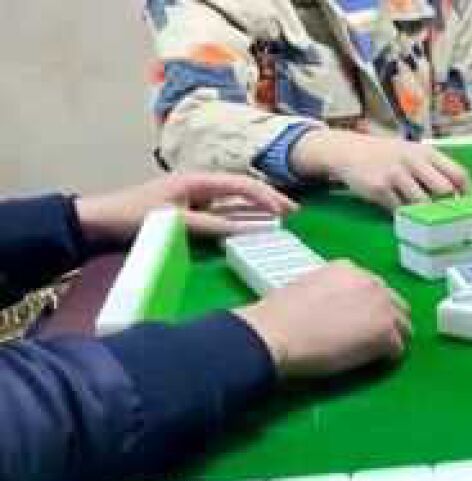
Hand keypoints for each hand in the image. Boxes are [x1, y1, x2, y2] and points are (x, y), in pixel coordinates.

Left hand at [74, 173, 295, 244]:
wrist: (98, 222)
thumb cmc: (132, 216)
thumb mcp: (175, 221)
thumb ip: (212, 226)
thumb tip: (247, 230)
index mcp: (197, 180)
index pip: (242, 184)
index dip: (266, 197)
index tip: (286, 212)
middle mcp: (199, 186)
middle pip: (242, 189)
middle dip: (269, 200)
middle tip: (294, 213)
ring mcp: (195, 199)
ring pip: (234, 202)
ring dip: (257, 211)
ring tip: (282, 221)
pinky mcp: (189, 213)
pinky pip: (223, 214)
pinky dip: (241, 220)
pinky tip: (254, 228)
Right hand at [232, 260, 411, 379]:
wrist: (274, 334)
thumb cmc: (279, 316)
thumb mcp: (309, 288)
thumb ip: (332, 293)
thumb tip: (339, 310)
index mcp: (349, 269)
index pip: (374, 288)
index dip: (370, 307)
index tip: (363, 321)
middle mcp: (370, 281)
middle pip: (395, 304)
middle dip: (388, 322)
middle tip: (377, 340)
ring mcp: (381, 306)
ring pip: (403, 326)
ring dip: (392, 339)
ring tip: (377, 354)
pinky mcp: (385, 332)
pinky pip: (397, 349)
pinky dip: (387, 358)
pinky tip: (372, 364)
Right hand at [291, 129, 471, 209]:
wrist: (348, 150)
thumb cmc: (388, 155)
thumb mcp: (413, 153)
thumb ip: (434, 169)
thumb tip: (459, 195)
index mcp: (427, 152)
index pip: (458, 173)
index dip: (467, 193)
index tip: (468, 208)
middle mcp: (413, 160)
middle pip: (444, 189)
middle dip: (448, 206)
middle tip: (447, 218)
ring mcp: (396, 174)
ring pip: (422, 203)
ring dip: (425, 215)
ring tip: (425, 220)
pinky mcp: (379, 188)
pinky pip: (399, 209)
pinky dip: (403, 216)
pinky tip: (402, 215)